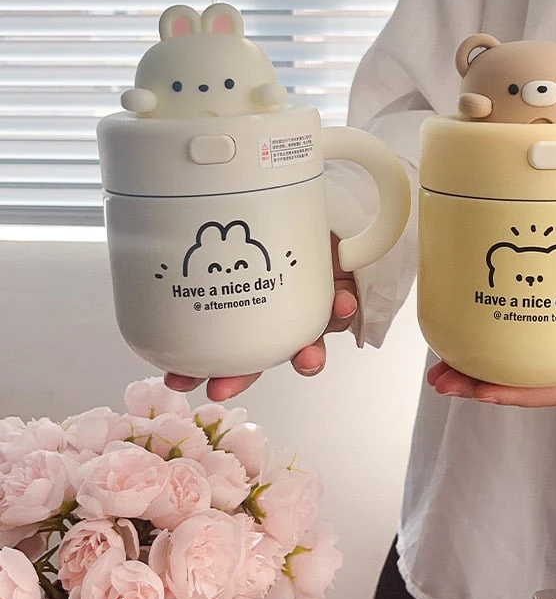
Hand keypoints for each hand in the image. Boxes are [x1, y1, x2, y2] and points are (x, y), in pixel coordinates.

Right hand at [164, 233, 357, 400]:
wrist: (319, 211)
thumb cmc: (275, 222)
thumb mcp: (243, 231)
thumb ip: (214, 239)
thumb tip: (168, 236)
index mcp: (251, 308)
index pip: (225, 348)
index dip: (202, 369)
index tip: (179, 381)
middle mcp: (278, 316)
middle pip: (259, 357)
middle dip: (242, 377)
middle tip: (222, 387)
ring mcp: (310, 310)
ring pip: (308, 345)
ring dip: (307, 357)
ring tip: (306, 359)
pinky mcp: (340, 296)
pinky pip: (343, 310)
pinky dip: (343, 308)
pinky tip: (343, 302)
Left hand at [427, 286, 555, 406]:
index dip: (521, 394)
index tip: (485, 392)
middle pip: (524, 386)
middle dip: (481, 389)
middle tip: (442, 381)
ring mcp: (549, 355)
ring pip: (508, 371)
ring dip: (470, 375)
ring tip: (437, 372)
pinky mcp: (534, 340)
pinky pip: (504, 351)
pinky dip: (476, 352)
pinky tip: (451, 349)